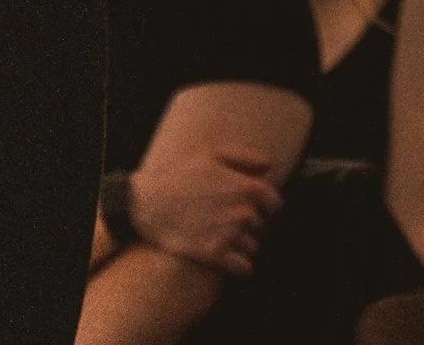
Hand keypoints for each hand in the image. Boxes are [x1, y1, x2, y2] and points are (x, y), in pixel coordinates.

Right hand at [129, 145, 283, 274]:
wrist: (149, 204)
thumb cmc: (181, 176)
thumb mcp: (212, 155)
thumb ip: (245, 158)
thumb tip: (269, 167)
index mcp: (245, 187)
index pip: (275, 204)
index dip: (265, 204)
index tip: (252, 205)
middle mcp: (242, 212)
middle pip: (260, 224)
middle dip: (247, 222)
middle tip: (225, 216)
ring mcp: (229, 235)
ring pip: (252, 246)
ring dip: (242, 243)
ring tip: (221, 234)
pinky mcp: (215, 255)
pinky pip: (243, 267)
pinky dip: (239, 264)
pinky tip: (227, 255)